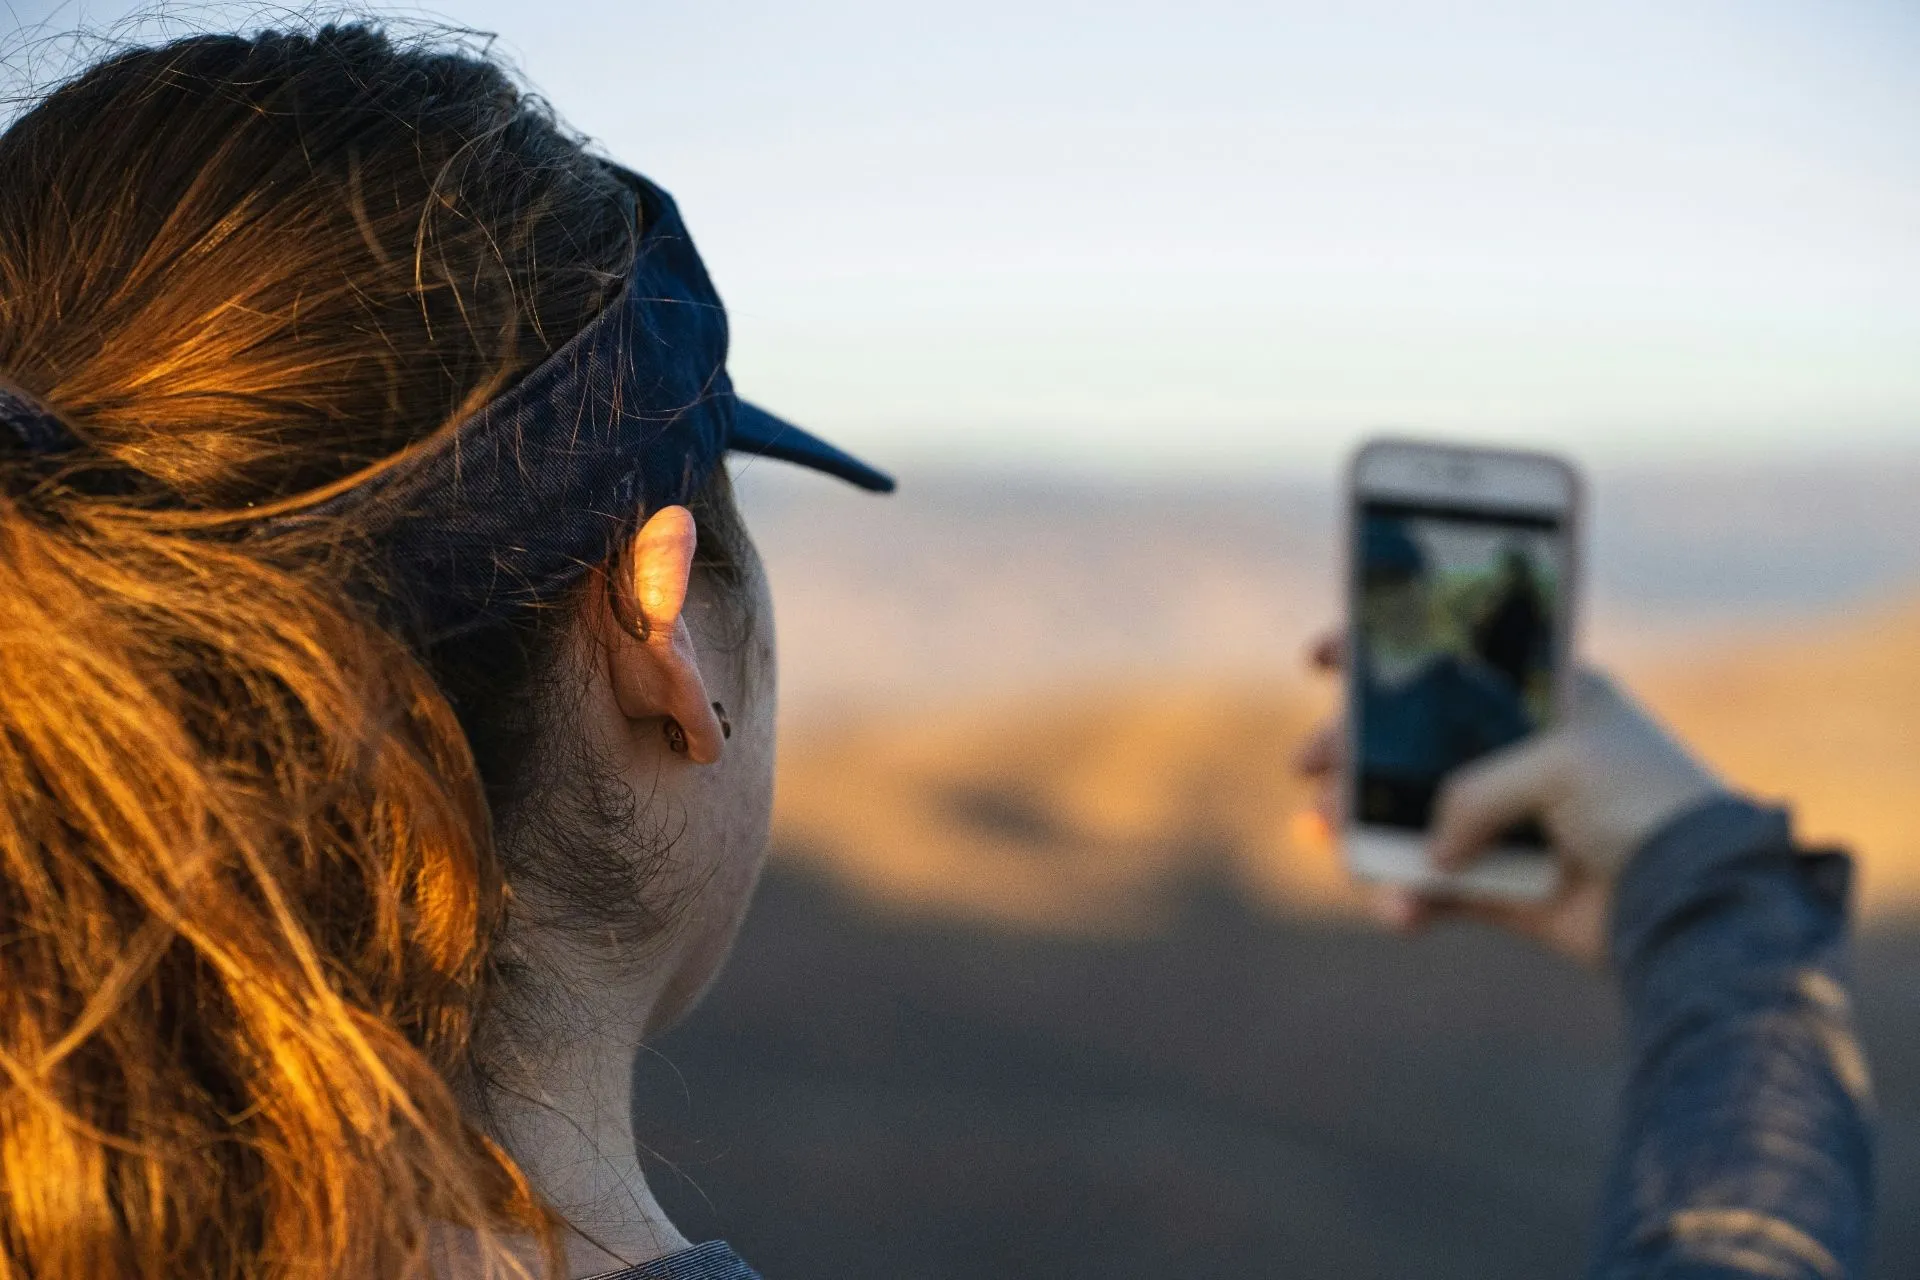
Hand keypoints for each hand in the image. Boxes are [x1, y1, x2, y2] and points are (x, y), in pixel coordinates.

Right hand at [1295, 638, 1728, 967]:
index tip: (1319, 659)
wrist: (1700, 905)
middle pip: (1407, 744)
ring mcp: (1509, 823)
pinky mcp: (1505, 890)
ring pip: (1406, 818)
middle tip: (1310, 769)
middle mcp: (1518, 755)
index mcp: (1541, 698)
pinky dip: (1403, 897)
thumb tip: (1429, 852)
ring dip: (1361, 829)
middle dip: (1348, 754)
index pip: (1451, 660)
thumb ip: (1470, 793)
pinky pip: (1431, 889)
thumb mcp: (1553, 767)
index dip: (1383, 653)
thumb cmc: (1643, 806)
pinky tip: (1397, 908)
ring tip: (1335, 840)